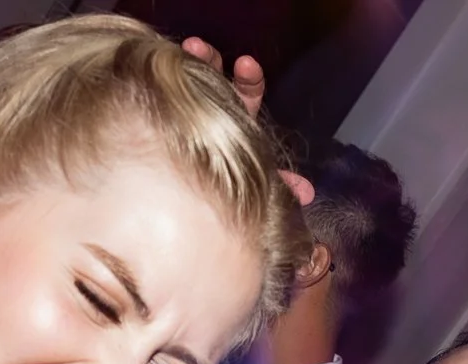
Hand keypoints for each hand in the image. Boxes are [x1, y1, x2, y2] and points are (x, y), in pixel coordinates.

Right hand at [179, 37, 312, 203]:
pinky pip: (164, 91)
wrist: (189, 212)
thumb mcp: (257, 186)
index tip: (247, 65)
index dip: (249, 79)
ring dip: (189, 62)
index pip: (246, 94)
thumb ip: (280, 184)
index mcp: (235, 123)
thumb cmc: (227, 193)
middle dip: (210, 60)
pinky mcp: (163, 114)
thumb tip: (307, 191)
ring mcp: (186, 112)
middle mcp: (212, 112)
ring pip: (187, 80)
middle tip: (200, 48)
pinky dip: (166, 76)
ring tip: (187, 47)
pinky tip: (161, 68)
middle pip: (213, 78)